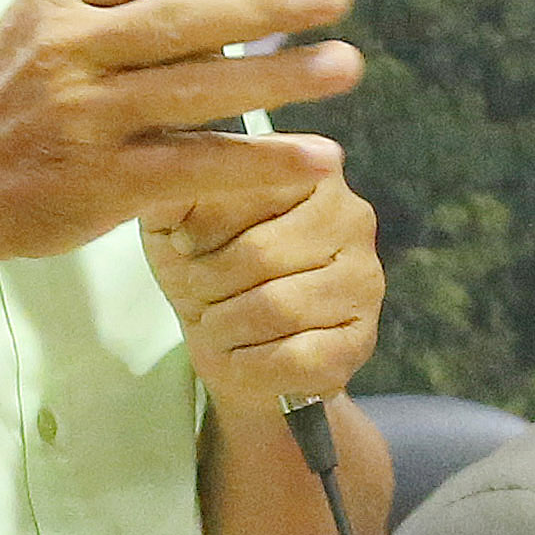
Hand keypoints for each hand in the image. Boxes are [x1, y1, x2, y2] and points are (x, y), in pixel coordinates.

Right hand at [0, 0, 357, 270]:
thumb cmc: (5, 99)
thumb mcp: (48, 19)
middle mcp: (67, 50)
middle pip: (181, 19)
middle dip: (264, 4)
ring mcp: (82, 117)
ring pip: (195, 91)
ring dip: (278, 78)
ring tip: (346, 64)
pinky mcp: (98, 184)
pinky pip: (195, 168)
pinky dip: (260, 161)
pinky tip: (319, 156)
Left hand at [149, 163, 382, 414]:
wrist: (231, 346)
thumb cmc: (209, 272)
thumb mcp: (176, 222)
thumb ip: (175, 191)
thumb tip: (171, 181)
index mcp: (308, 172)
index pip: (250, 188)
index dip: (202, 226)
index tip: (185, 245)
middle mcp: (350, 217)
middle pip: (261, 254)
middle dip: (210, 281)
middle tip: (199, 292)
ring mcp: (364, 279)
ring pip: (278, 308)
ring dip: (226, 326)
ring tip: (216, 323)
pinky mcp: (360, 339)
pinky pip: (297, 356)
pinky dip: (252, 363)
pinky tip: (243, 354)